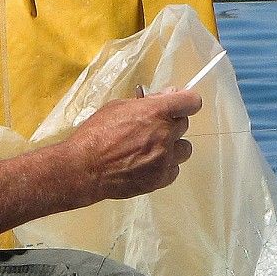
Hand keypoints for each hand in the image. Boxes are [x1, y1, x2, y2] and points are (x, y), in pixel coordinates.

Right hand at [71, 91, 199, 200]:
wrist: (85, 168)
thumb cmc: (96, 134)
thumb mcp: (117, 107)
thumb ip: (146, 102)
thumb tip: (166, 96)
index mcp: (156, 112)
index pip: (191, 102)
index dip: (186, 102)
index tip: (178, 105)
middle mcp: (165, 134)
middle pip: (184, 125)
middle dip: (170, 124)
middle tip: (151, 129)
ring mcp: (165, 159)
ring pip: (184, 149)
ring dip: (171, 147)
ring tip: (151, 150)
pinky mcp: (161, 179)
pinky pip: (174, 170)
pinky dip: (165, 167)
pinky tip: (147, 165)